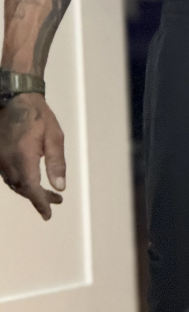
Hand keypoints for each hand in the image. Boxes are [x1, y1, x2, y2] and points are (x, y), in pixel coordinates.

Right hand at [0, 93, 64, 219]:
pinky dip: (19, 182)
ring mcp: (0, 158)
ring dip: (28, 191)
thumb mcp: (54, 137)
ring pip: (13, 183)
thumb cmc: (38, 114)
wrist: (14, 97)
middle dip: (38, 198)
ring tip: (46, 194)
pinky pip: (7, 175)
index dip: (40, 203)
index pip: (31, 188)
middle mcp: (8, 161)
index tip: (48, 214)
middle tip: (55, 201)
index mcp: (23, 157)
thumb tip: (60, 187)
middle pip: (22, 189)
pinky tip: (30, 181)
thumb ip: (57, 163)